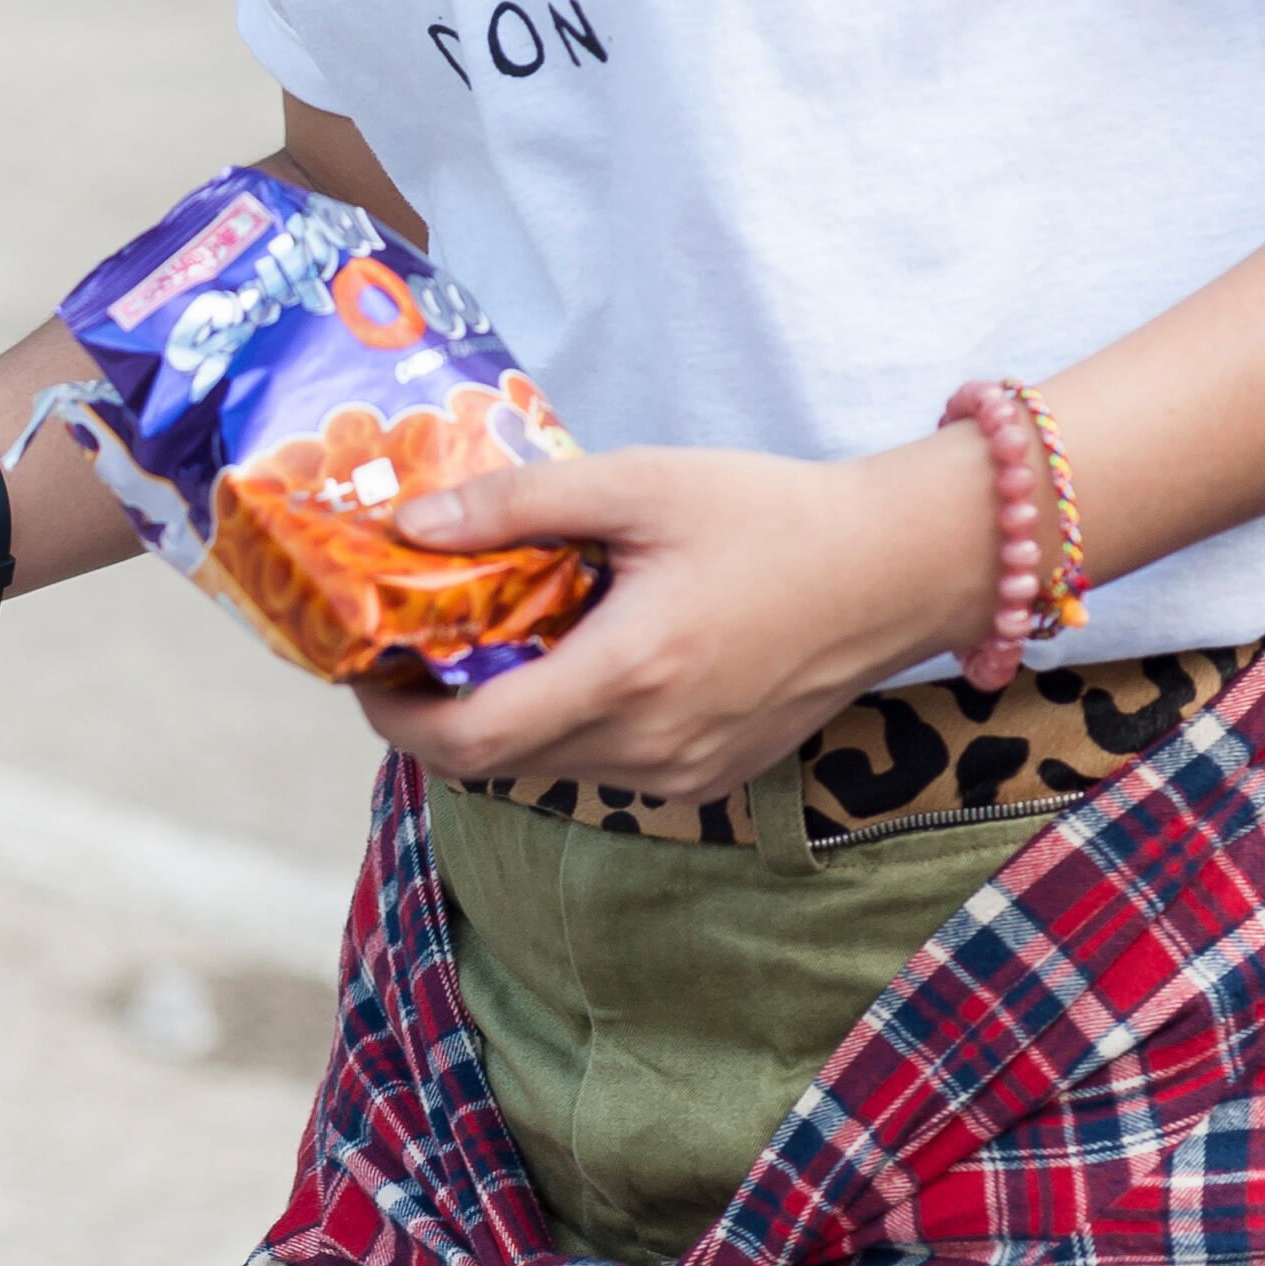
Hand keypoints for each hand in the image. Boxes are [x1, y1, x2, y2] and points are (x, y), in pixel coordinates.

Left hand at [346, 428, 1001, 805]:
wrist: (898, 568)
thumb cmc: (775, 515)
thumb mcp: (642, 484)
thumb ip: (519, 506)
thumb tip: (410, 525)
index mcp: (627, 675)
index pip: (468, 742)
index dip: (395, 715)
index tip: (366, 670)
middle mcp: (647, 746)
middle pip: (492, 766)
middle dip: (432, 717)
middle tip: (406, 655)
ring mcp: (679, 776)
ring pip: (543, 773)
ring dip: (497, 725)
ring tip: (484, 652)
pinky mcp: (706, 781)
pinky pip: (599, 772)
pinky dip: (561, 731)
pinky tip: (568, 667)